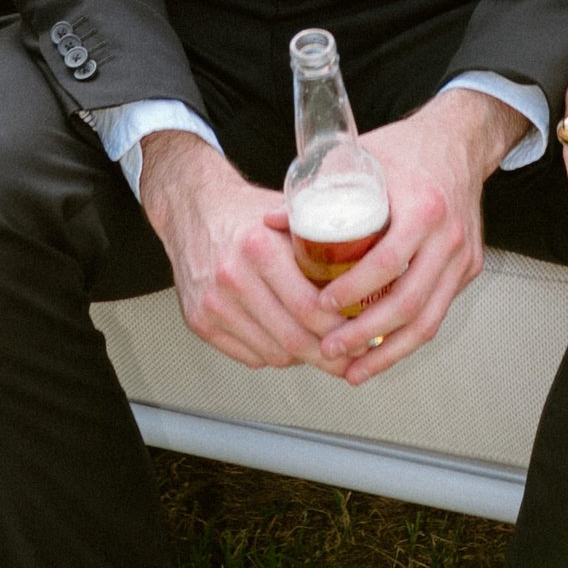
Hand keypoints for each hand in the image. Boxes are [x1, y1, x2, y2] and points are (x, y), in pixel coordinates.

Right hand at [140, 129, 339, 369]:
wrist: (192, 209)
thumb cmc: (248, 212)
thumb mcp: (289, 216)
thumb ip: (324, 240)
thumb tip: (375, 270)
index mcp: (259, 248)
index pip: (309, 308)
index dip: (342, 330)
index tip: (363, 336)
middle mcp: (232, 278)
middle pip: (292, 339)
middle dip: (329, 356)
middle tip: (352, 357)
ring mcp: (212, 304)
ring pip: (272, 354)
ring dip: (303, 358)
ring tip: (324, 348)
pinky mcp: (199, 322)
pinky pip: (249, 356)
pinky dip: (274, 355)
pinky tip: (289, 342)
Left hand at [315, 89, 519, 385]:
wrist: (459, 139)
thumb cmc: (406, 149)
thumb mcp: (360, 158)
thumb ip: (317, 188)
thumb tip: (271, 222)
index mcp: (423, 207)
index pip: (387, 262)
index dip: (353, 290)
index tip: (322, 306)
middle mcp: (449, 236)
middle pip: (409, 302)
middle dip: (366, 334)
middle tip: (330, 350)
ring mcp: (463, 256)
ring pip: (429, 319)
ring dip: (390, 351)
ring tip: (354, 371)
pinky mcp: (469, 268)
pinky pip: (438, 311)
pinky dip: (409, 337)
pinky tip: (382, 351)